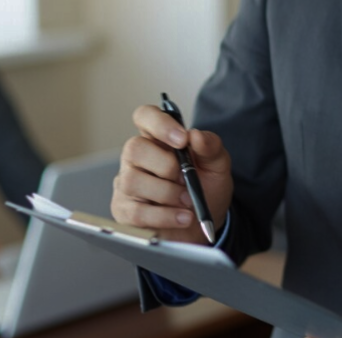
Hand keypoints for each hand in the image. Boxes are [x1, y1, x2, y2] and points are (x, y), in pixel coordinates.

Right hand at [111, 104, 232, 244]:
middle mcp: (137, 158)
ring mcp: (126, 183)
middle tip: (187, 181)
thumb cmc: (206, 189)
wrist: (205, 226)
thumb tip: (195, 135)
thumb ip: (211, 146)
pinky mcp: (124, 211)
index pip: (145, 116)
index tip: (182, 140)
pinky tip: (182, 218)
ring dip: (167, 193)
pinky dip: (164, 216)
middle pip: (134, 148)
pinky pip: (136, 212)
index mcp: (158, 139)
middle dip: (166, 166)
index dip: (159, 123)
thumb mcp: (217, 166)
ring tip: (188, 202)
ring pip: (133, 181)